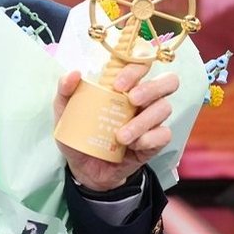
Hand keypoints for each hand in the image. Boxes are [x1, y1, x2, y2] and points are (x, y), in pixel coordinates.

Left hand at [54, 63, 178, 191]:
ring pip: (164, 108)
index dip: (136, 68)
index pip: (142, 64)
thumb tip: (73, 73)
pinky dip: (148, 139)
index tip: (117, 84)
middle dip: (151, 88)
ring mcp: (151, 120)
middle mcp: (143, 99)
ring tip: (120, 136)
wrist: (84, 169)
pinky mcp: (155, 141)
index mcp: (124, 85)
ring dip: (143, 121)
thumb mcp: (65, 114)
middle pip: (168, 81)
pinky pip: (164, 134)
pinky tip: (131, 146)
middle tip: (131, 99)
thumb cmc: (78, 135)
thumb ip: (65, 92)